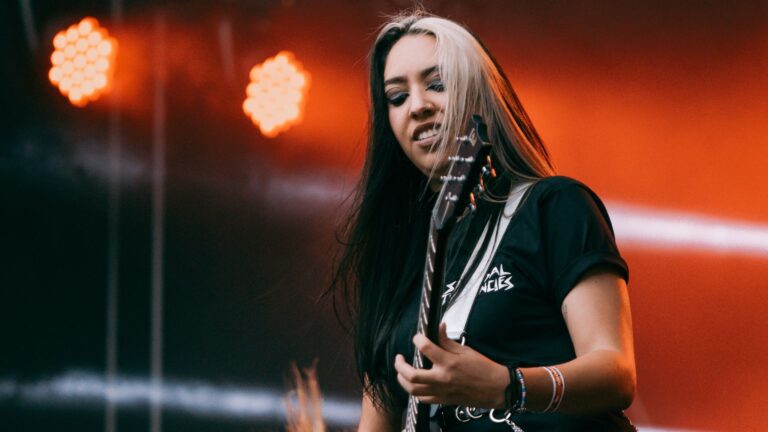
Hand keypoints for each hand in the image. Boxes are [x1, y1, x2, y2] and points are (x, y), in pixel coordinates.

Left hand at [394, 323, 508, 407]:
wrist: (496, 388)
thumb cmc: (484, 368)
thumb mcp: (466, 350)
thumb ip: (447, 340)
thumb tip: (439, 327)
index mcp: (449, 363)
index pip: (425, 348)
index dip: (417, 339)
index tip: (417, 337)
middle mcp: (443, 378)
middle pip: (411, 375)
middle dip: (400, 365)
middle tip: (399, 357)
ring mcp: (442, 391)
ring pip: (413, 389)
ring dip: (403, 379)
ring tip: (402, 371)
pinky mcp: (443, 400)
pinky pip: (422, 399)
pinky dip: (414, 391)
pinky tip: (415, 384)